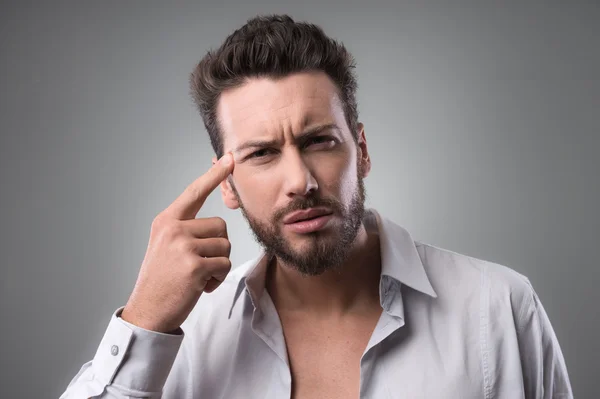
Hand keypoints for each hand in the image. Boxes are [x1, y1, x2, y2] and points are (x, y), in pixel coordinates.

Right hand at [121, 153, 234, 332]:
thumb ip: (186, 230)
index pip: (194, 192)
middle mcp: (173, 228)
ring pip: (225, 246)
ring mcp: (182, 246)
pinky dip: (217, 279)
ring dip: (218, 265)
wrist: (148, 312)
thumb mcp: (166, 246)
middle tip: (196, 266)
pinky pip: (224, 264)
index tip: (230, 158)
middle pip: (220, 226)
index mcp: (166, 221)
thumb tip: (216, 223)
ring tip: (196, 276)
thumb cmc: (163, 280)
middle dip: (217, 248)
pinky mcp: (194, 265)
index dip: (214, 175)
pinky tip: (199, 287)